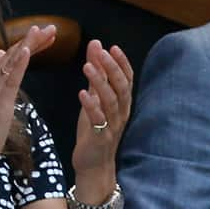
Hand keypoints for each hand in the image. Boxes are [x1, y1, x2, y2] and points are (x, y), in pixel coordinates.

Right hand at [0, 25, 56, 171]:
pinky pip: (11, 77)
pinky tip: (28, 49)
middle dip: (34, 39)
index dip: (29, 45)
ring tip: (44, 30)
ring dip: (29, 43)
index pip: (12, 57)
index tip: (46, 36)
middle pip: (14, 53)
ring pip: (13, 61)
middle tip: (52, 27)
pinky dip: (19, 62)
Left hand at [70, 41, 133, 192]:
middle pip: (121, 87)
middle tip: (101, 52)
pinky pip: (98, 120)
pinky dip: (91, 105)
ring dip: (100, 82)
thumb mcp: (95, 97)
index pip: (127, 79)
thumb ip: (97, 73)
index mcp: (122, 102)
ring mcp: (113, 125)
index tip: (112, 47)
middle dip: (112, 68)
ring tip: (87, 67)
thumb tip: (96, 44)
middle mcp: (121, 112)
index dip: (122, 63)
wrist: (93, 164)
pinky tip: (82, 93)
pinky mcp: (101, 137)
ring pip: (110, 101)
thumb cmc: (95, 129)